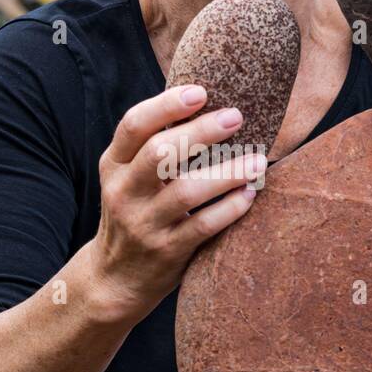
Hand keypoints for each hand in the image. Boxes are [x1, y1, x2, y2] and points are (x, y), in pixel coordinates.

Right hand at [92, 84, 264, 315]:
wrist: (114, 279)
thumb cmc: (135, 214)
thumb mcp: (129, 179)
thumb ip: (154, 147)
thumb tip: (207, 104)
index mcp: (114, 165)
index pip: (134, 126)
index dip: (166, 105)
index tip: (200, 92)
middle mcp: (124, 192)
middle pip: (160, 153)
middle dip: (201, 132)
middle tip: (236, 117)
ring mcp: (143, 224)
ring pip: (186, 191)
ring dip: (226, 172)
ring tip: (258, 159)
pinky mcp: (166, 252)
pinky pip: (203, 226)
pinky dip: (230, 208)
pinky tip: (250, 193)